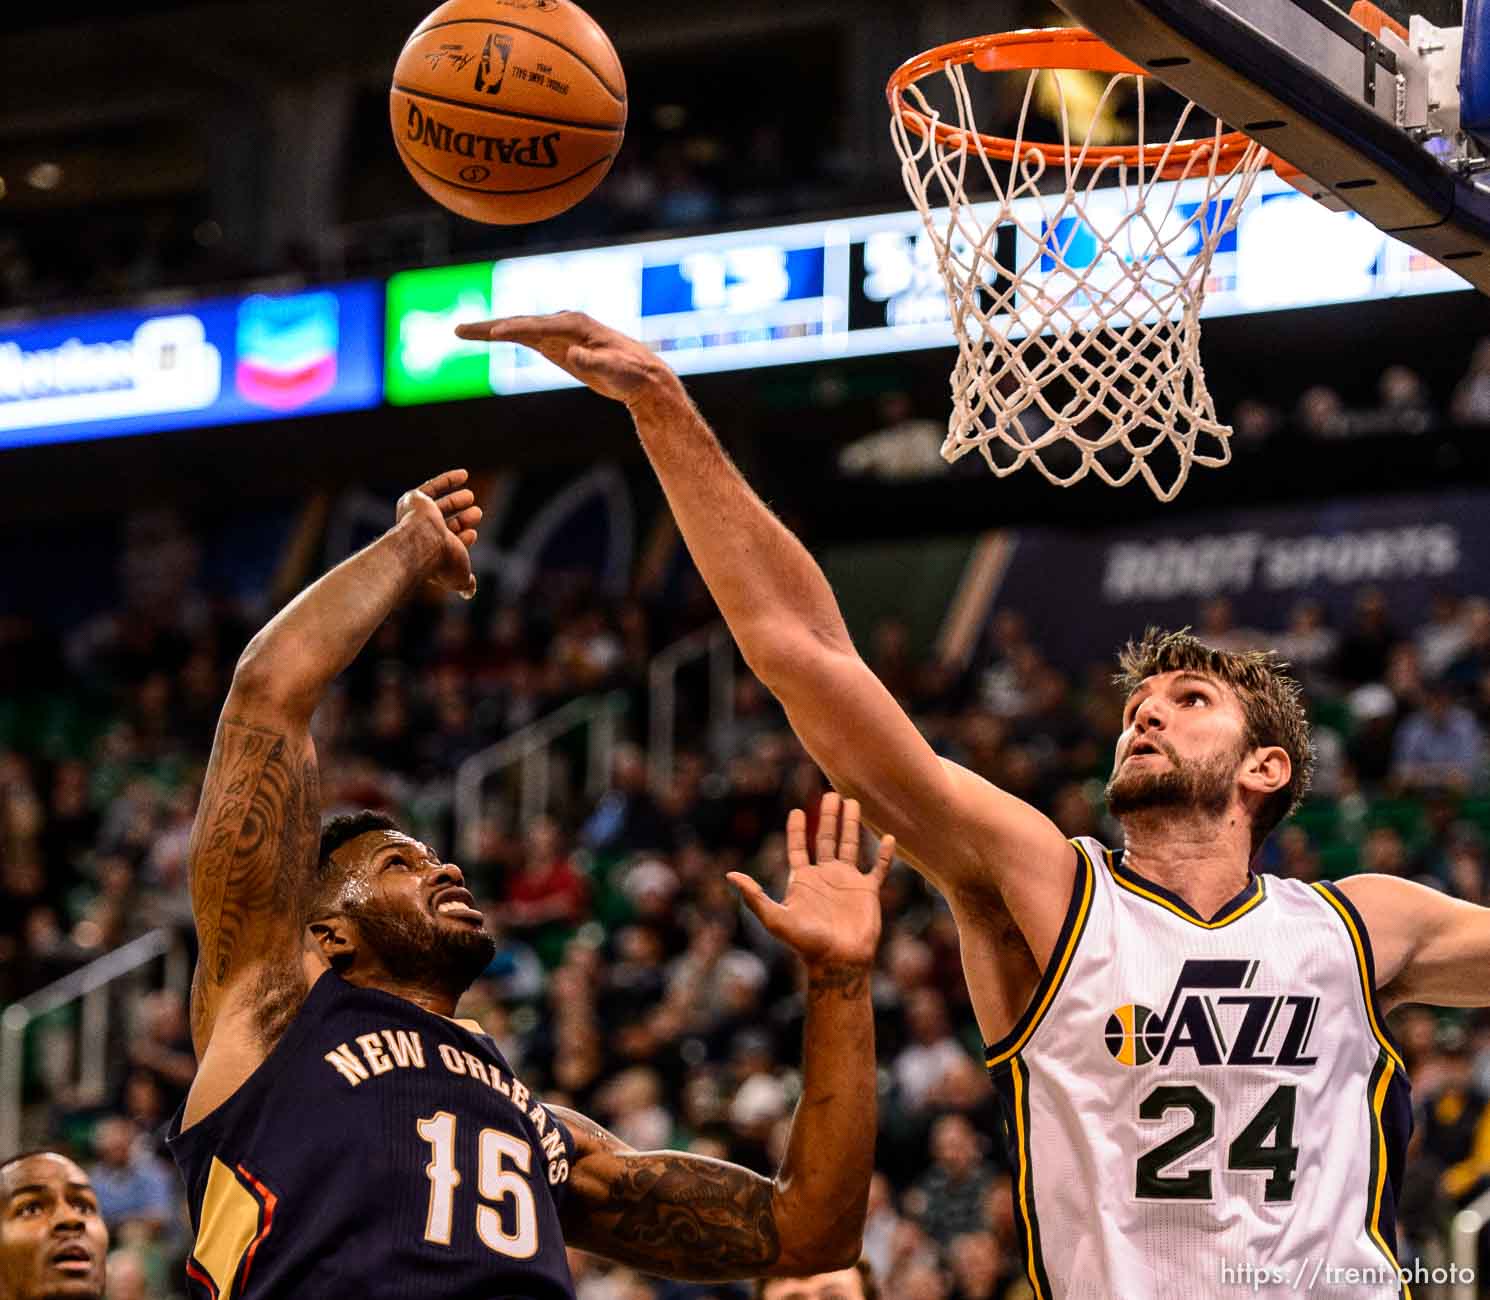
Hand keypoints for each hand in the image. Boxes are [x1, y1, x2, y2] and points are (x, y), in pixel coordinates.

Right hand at [395, 468, 482, 599]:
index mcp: (430, 555)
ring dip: (456, 501)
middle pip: (444, 525)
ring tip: (470, 497)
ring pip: (438, 507)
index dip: (462, 539)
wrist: (420, 544)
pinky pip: (432, 487)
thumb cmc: (439, 562)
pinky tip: (464, 474)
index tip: (473, 534)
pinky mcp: (414, 499)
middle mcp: (421, 536)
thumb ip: (465, 583)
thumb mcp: (458, 577)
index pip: (448, 545)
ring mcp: (417, 518)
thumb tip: (470, 592)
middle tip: (477, 513)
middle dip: (462, 520)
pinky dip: (448, 480)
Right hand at [454, 312, 680, 407]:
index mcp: (576, 325)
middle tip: (459, 329)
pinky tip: (487, 337)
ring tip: (461, 331)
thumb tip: (574, 354)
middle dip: (489, 327)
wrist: (642, 377)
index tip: (493, 335)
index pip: (538, 326)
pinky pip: (524, 339)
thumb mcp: (616, 369)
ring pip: (518, 329)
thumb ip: (595, 361)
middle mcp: (564, 323)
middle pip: (520, 323)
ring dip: (490, 330)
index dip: (514, 330)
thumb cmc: (632, 373)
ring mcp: (559, 333)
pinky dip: (504, 337)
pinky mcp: (557, 346)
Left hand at [727, 793, 893, 971]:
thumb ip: (754, 897)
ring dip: (851, 824)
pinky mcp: (868, 891)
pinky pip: (879, 868)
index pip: (799, 848)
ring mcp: (848, 882)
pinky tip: (889, 837)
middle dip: (828, 817)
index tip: (796, 811)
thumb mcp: (775, 918)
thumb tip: (730, 876)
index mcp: (804, 880)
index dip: (796, 830)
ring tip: (852, 802)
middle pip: (826, 839)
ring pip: (851, 845)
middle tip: (830, 794)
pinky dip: (885, 854)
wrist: (838, 962)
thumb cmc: (806, 944)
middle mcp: (825, 876)